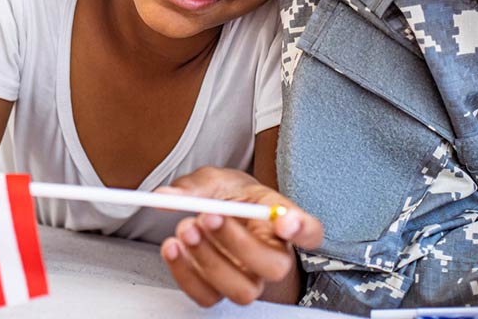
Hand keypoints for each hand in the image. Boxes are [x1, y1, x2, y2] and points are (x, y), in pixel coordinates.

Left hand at [156, 166, 323, 306]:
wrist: (212, 212)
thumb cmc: (225, 197)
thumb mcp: (213, 180)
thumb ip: (194, 187)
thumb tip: (166, 197)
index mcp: (281, 222)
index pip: (311, 232)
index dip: (304, 230)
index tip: (285, 221)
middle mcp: (272, 256)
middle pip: (274, 267)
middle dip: (239, 244)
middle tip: (209, 215)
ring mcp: (248, 279)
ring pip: (243, 290)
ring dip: (209, 260)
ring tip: (186, 227)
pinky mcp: (219, 291)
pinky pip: (208, 297)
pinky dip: (185, 274)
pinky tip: (173, 247)